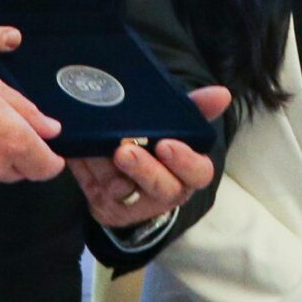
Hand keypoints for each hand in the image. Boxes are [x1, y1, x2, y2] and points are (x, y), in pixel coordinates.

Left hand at [72, 87, 231, 228]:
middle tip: (124, 151)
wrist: (128, 178)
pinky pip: (94, 190)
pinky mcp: (108, 208)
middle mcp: (167, 192)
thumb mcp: (177, 128)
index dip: (183, 160)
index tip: (166, 144)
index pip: (197, 172)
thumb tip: (223, 93)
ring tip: (95, 147)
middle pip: (161, 188)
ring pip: (122, 190)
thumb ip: (196, 111)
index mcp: (189, 172)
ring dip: (106, 167)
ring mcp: (136, 204)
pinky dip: (85, 168)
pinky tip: (78, 150)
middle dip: (143, 169)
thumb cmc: (159, 148)